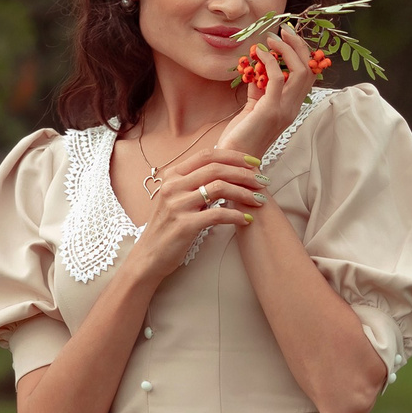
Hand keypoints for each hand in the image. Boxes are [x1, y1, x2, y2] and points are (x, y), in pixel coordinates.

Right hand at [122, 149, 268, 275]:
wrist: (148, 256)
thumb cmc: (167, 228)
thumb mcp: (176, 199)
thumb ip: (195, 184)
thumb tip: (227, 173)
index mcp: (172, 176)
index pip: (207, 155)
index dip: (234, 156)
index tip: (254, 161)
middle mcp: (173, 186)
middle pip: (216, 169)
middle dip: (244, 173)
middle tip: (263, 182)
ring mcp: (177, 205)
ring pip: (219, 188)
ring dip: (244, 193)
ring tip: (259, 201)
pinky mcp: (184, 225)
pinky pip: (218, 214)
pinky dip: (236, 215)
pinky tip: (247, 220)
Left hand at [219, 23, 318, 156]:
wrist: (233, 160)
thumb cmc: (241, 136)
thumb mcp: (252, 108)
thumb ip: (258, 90)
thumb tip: (257, 72)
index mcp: (291, 107)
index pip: (308, 75)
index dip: (301, 53)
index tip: (287, 37)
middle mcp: (292, 108)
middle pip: (309, 69)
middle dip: (299, 46)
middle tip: (284, 31)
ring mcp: (284, 109)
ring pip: (300, 71)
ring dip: (287, 49)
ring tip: (273, 38)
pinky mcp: (270, 110)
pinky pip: (277, 79)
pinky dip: (269, 62)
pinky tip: (259, 54)